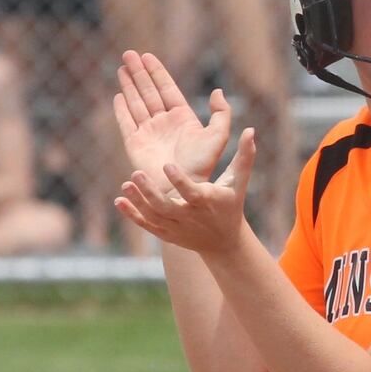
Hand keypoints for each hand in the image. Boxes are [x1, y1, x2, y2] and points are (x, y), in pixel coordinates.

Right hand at [112, 50, 233, 181]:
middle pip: (148, 91)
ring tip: (121, 67)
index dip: (156, 72)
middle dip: (138, 72)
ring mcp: (148, 133)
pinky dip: (121, 109)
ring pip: (136, 103)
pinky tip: (118, 95)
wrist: (182, 188)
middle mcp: (164, 122)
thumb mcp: (218, 136)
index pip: (166, 88)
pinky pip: (126, 123)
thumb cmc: (202, 165)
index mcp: (182, 117)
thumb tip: (217, 91)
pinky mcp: (135, 145)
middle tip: (128, 53)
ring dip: (128, 85)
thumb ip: (222, 113)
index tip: (147, 56)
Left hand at [116, 126, 257, 255]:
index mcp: (206, 200)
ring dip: (139, 201)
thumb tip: (250, 129)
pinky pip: (146, 225)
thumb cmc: (230, 204)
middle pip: (167, 206)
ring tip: (126, 184)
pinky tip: (119, 201)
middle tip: (136, 173)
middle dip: (151, 192)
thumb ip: (245, 155)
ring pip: (154, 216)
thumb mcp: (238, 181)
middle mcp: (189, 216)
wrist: (223, 242)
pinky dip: (132, 215)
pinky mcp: (166, 233)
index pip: (191, 191)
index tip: (167, 165)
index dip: (179, 180)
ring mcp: (176, 226)